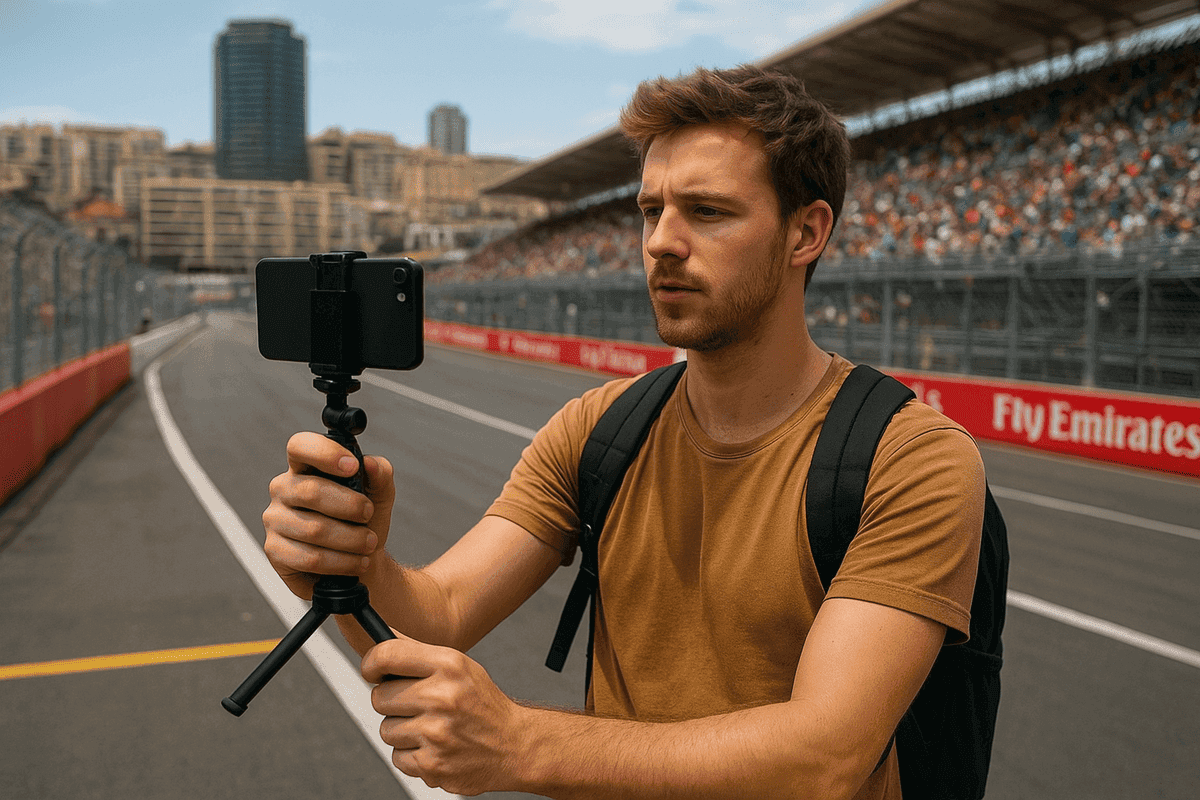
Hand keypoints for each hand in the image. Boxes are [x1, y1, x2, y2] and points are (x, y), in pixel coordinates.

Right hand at [262, 431, 394, 599]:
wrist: (360, 562)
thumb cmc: (364, 523)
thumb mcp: (379, 495)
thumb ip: (381, 475)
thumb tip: (371, 463)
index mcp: (305, 467)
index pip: (300, 446)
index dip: (324, 453)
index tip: (353, 466)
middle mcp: (284, 489)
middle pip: (311, 492)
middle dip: (350, 506)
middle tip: (368, 515)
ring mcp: (275, 519)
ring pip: (314, 529)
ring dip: (351, 539)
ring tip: (369, 544)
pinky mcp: (275, 551)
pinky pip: (310, 558)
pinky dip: (341, 562)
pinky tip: (356, 562)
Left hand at [364, 634, 524, 795]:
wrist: (515, 746)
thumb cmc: (483, 704)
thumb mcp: (459, 666)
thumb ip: (417, 652)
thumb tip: (378, 635)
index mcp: (449, 665)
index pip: (387, 655)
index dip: (371, 663)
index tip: (372, 670)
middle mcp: (443, 696)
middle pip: (379, 697)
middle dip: (392, 702)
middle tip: (416, 705)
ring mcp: (437, 733)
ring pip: (386, 729)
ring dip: (402, 731)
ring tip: (431, 727)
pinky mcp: (433, 764)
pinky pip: (397, 757)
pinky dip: (411, 756)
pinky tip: (434, 747)